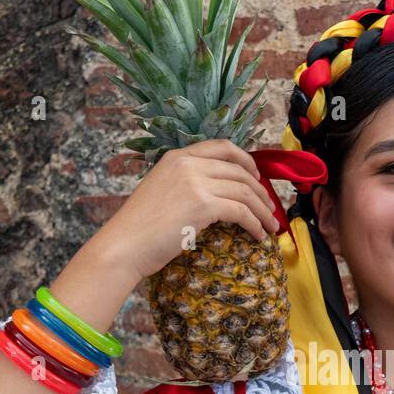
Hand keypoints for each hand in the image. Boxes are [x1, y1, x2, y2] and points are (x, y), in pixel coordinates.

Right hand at [92, 140, 281, 286]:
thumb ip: (185, 184)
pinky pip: (242, 211)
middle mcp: (188, 163)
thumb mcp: (161, 191)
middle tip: (269, 208)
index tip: (257, 177)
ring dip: (263, 210)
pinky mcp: (203, 205)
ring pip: (245, 191)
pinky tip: (258, 235)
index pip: (222, 147)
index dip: (246, 160)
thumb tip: (216, 194)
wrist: (123, 246)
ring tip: (271, 226)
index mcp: (177, 156)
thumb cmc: (139, 229)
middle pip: (239, 170)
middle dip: (261, 191)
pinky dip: (255, 224)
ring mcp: (196, 182)